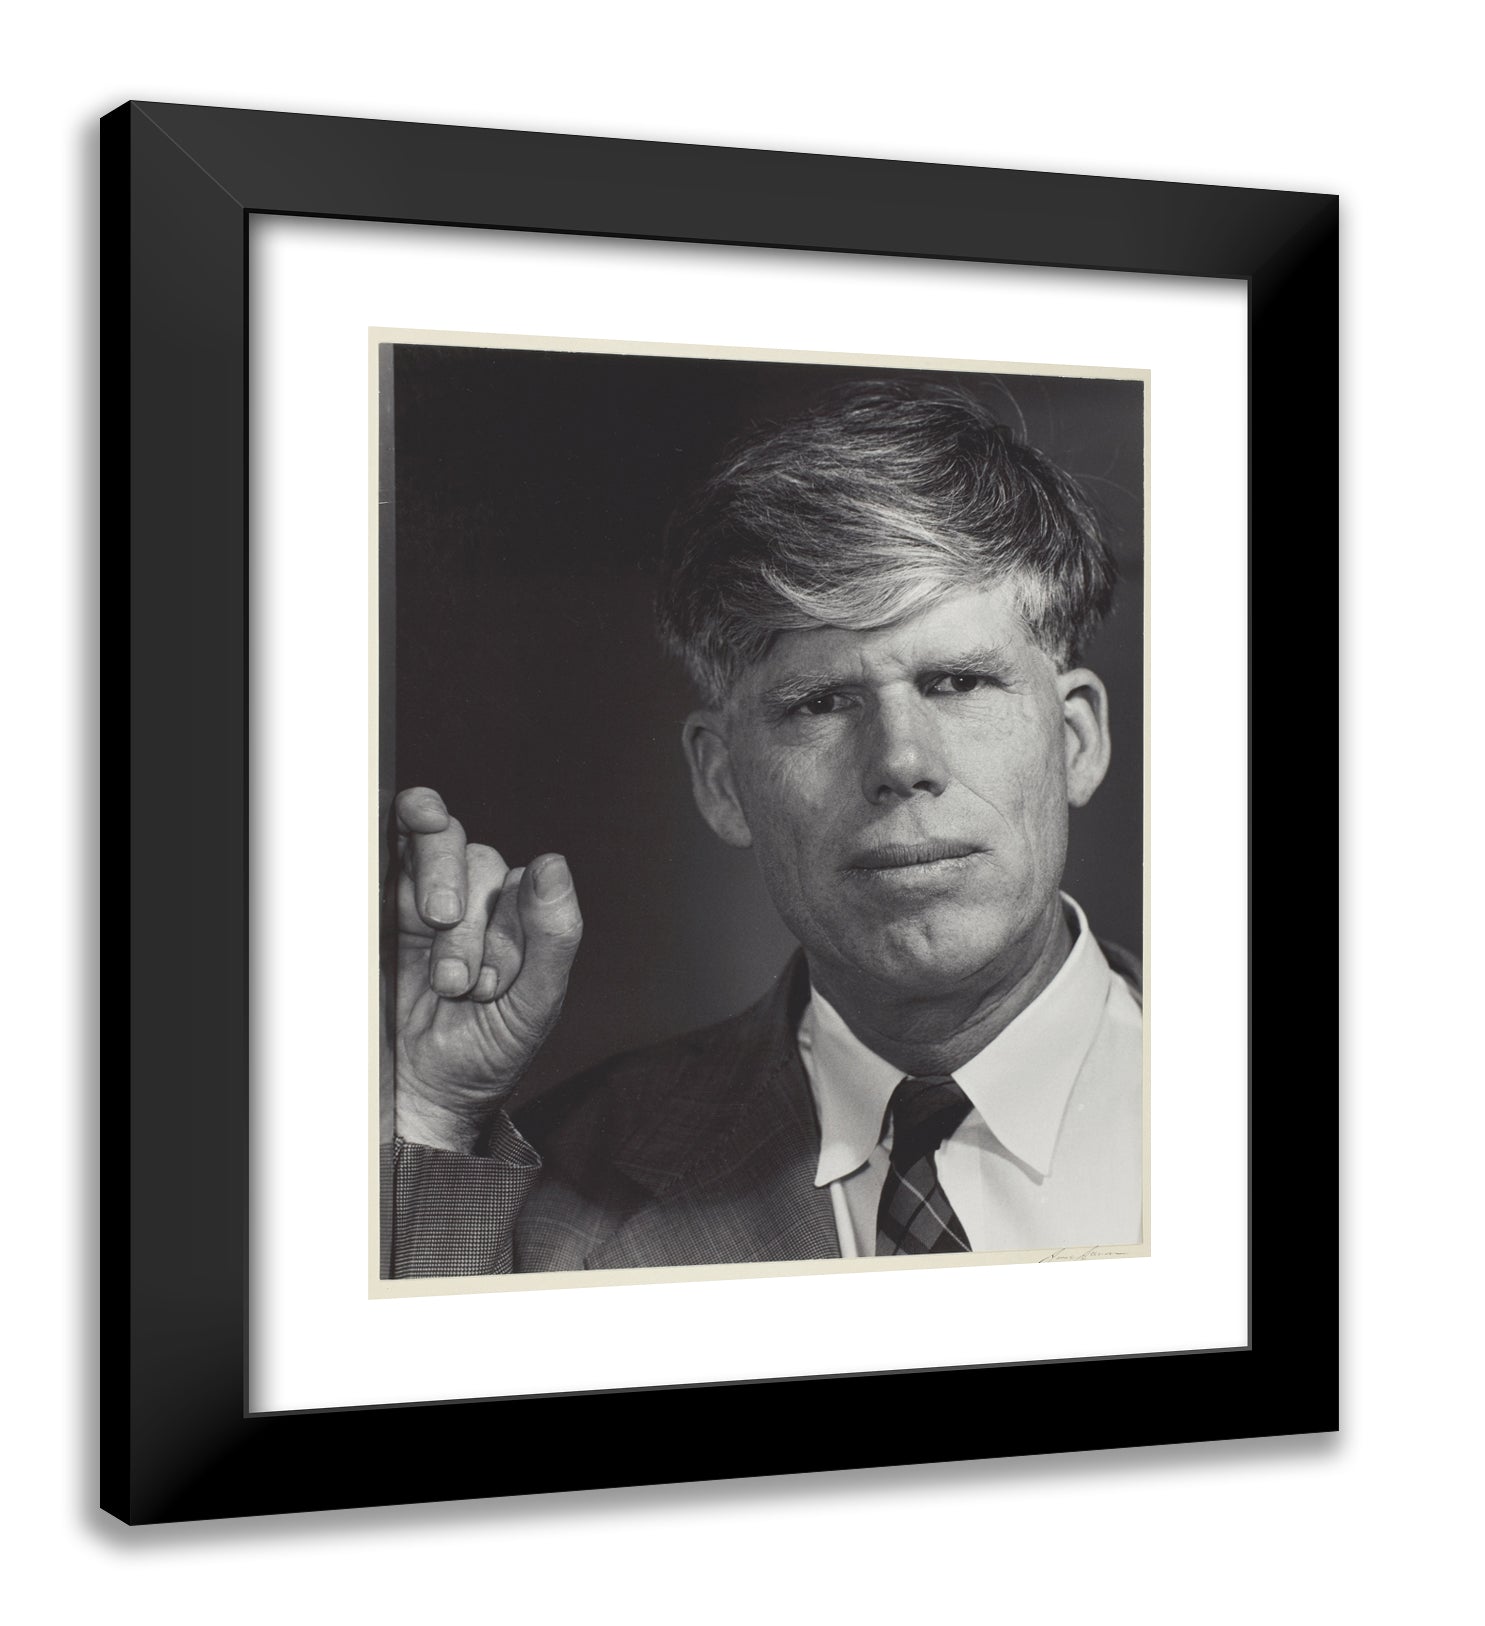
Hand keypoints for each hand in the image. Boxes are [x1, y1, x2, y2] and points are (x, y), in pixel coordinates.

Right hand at [389, 787, 582, 1152]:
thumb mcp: (533, 1003)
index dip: (506, 930)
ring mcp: (423, 898)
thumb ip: (553, 934)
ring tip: (435, 965)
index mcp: (517, 917)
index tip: (493, 987)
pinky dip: (395, 849)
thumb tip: (554, 863)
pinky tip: (405, 888)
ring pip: (435, 845)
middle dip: (469, 923)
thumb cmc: (483, 1052)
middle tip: (456, 982)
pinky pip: (388, 854)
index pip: (519, 883)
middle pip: (476, 859)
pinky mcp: (380, 904)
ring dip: (438, 888)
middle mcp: (474, 901)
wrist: (421, 1096)